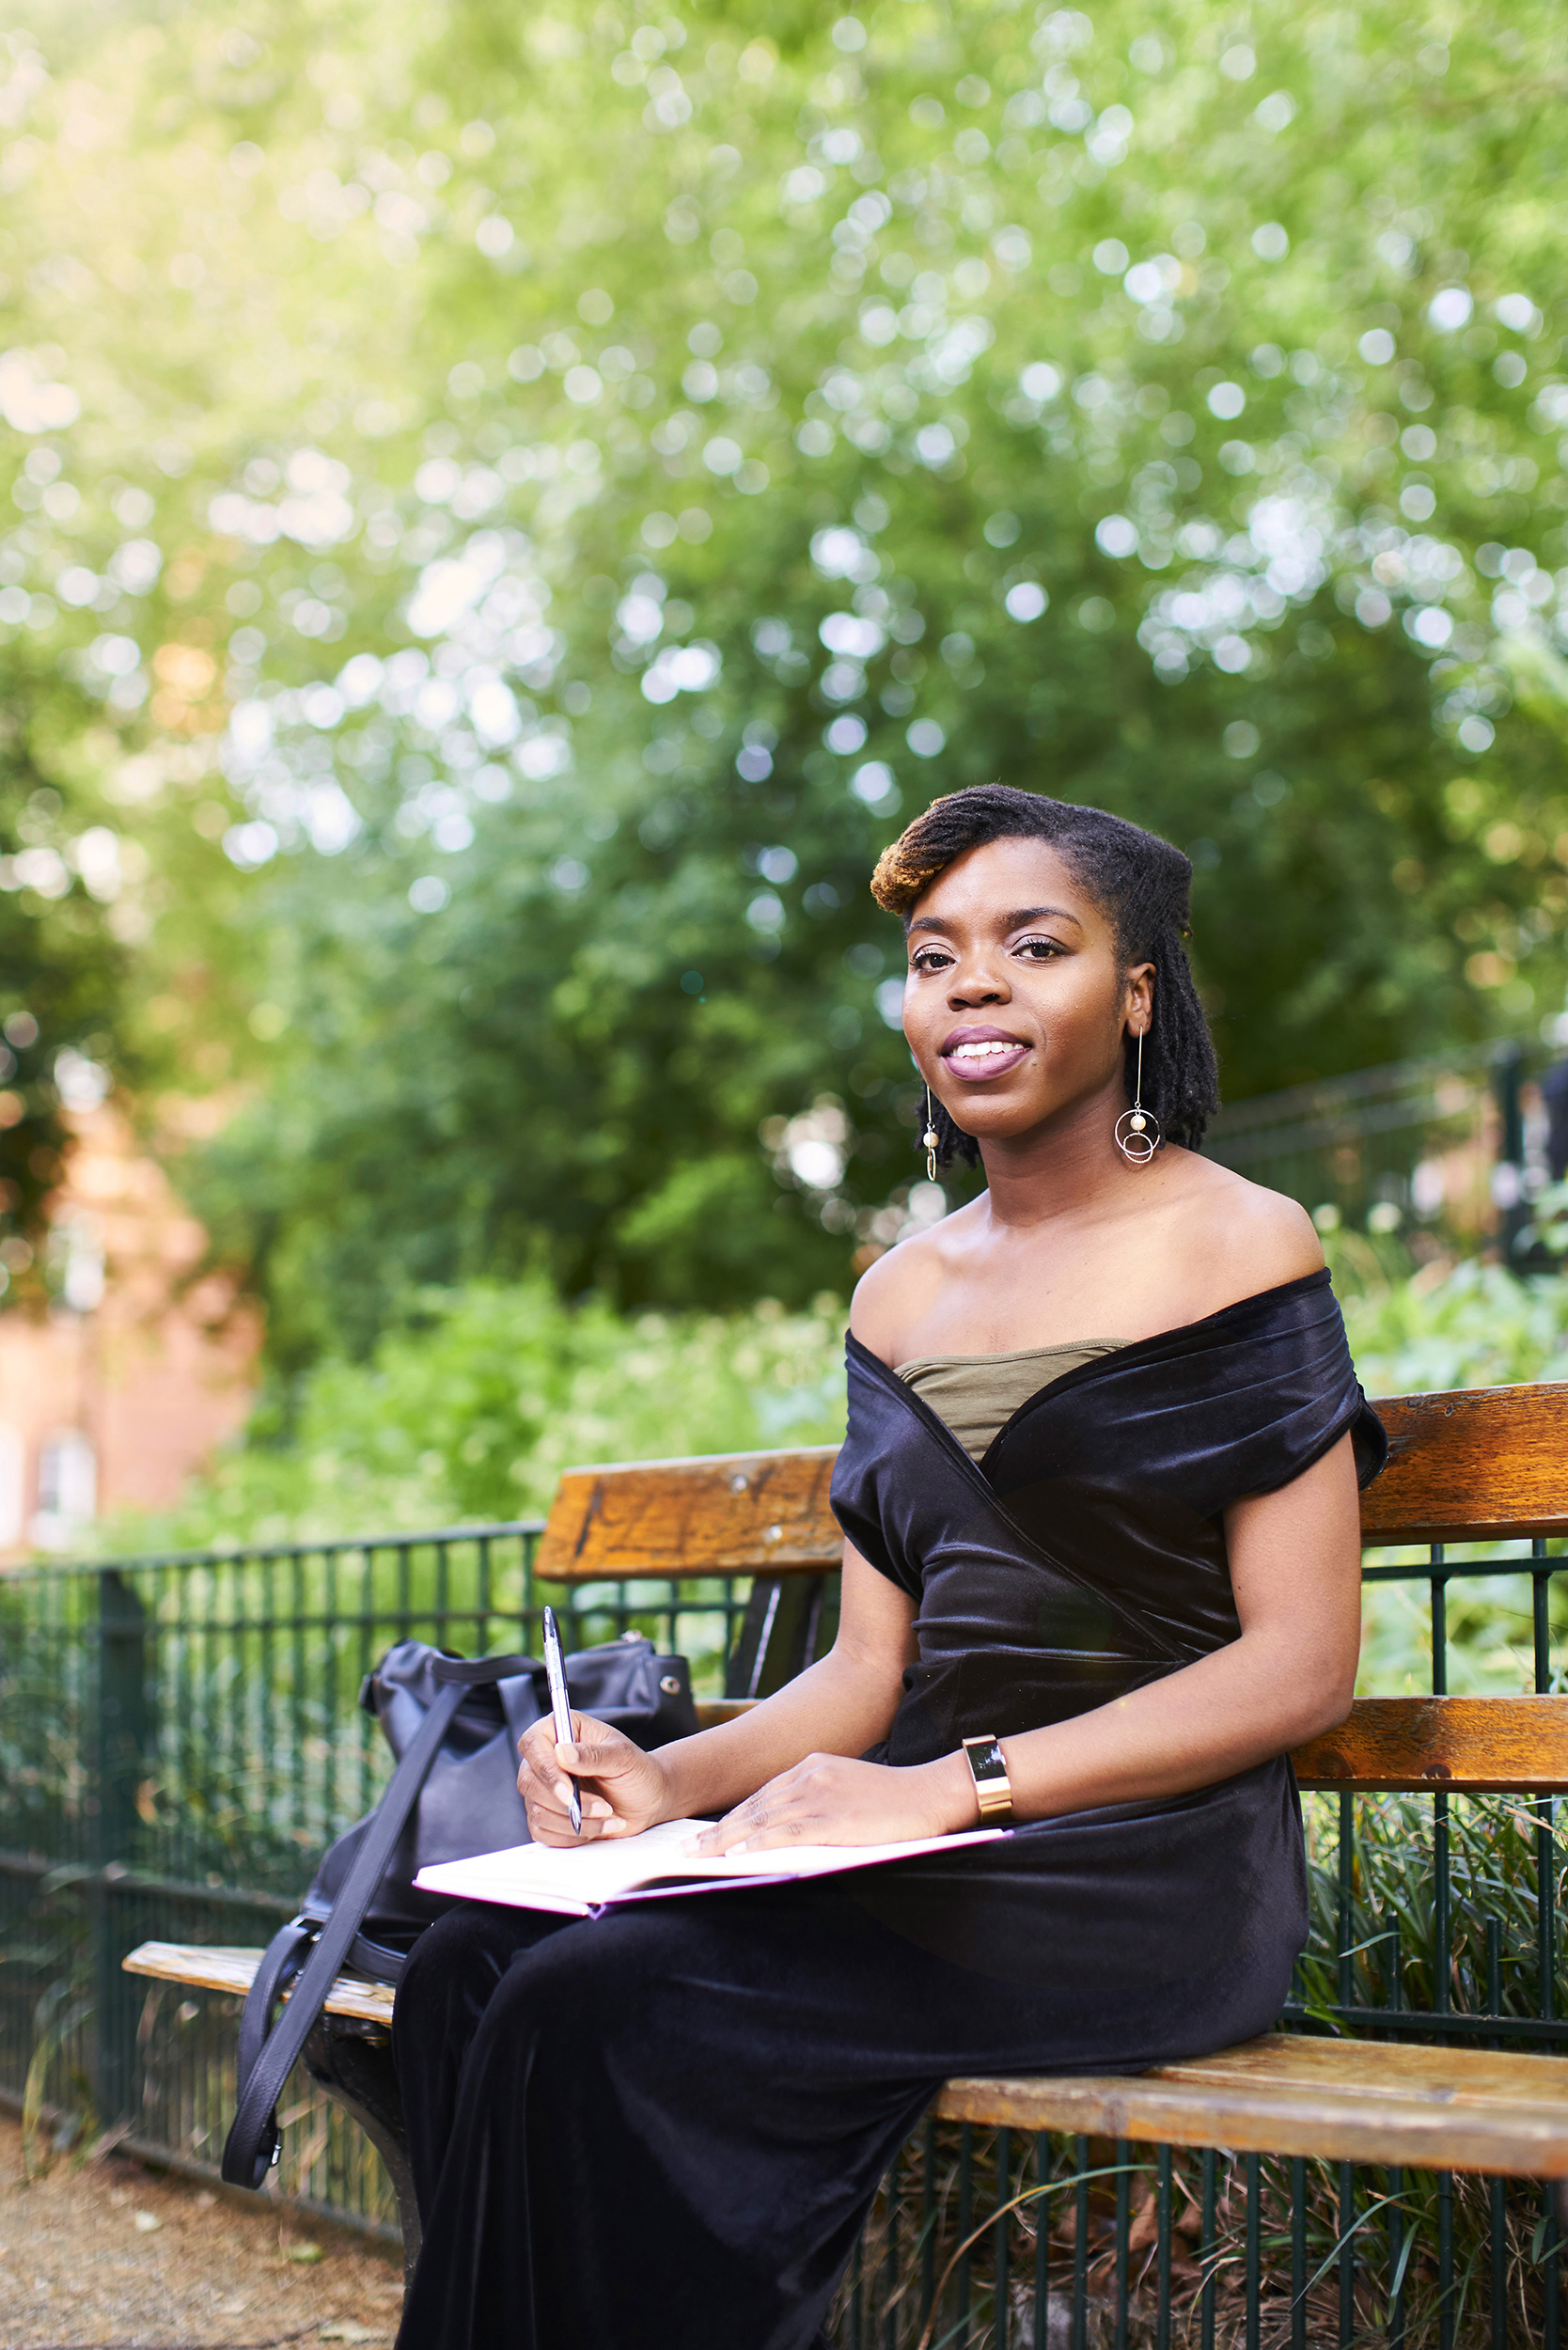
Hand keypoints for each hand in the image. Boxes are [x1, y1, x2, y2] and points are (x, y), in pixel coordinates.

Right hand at [516, 1712, 671, 1846]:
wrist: (648, 1801)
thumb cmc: (638, 1771)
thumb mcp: (623, 1758)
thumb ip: (593, 1755)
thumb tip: (562, 1752)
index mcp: (563, 1731)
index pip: (532, 1743)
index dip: (545, 1768)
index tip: (568, 1789)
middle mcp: (548, 1758)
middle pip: (528, 1781)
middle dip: (563, 1802)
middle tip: (602, 1806)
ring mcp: (545, 1789)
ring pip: (536, 1810)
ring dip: (575, 1820)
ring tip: (608, 1814)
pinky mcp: (547, 1816)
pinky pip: (543, 1832)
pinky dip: (572, 1836)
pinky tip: (598, 1827)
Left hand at [689, 1751, 971, 1856]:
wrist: (931, 1793)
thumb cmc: (895, 1799)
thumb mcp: (846, 1787)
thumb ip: (816, 1800)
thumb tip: (785, 1829)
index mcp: (812, 1766)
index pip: (761, 1796)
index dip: (733, 1817)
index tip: (709, 1834)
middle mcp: (809, 1776)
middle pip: (753, 1807)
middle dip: (718, 1830)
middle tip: (687, 1848)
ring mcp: (819, 1796)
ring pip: (760, 1820)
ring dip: (726, 1840)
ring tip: (699, 1856)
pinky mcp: (831, 1819)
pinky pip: (784, 1833)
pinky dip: (756, 1845)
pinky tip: (736, 1856)